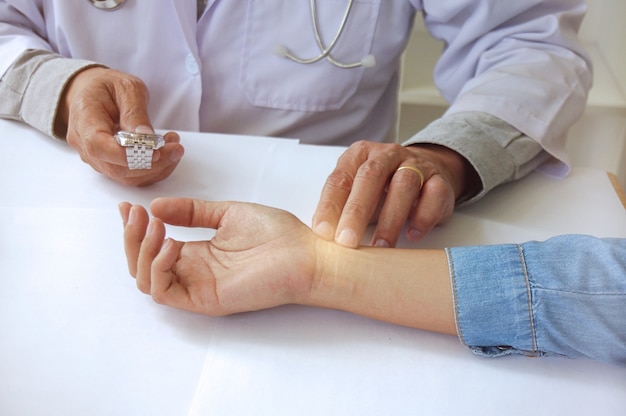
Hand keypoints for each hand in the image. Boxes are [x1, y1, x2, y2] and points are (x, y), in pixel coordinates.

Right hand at [56, 67, 183, 185]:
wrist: (92, 92)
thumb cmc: (107, 87)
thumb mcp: (126, 88)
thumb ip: (134, 112)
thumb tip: (145, 136)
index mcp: (84, 119)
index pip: (98, 147)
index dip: (127, 155)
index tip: (155, 151)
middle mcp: (85, 145)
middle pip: (117, 168)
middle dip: (152, 163)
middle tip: (177, 147)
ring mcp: (96, 159)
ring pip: (128, 177)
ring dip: (157, 167)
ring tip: (175, 146)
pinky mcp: (110, 165)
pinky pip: (133, 176)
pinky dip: (154, 169)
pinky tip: (167, 153)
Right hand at [119, 198, 318, 314]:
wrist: (305, 254)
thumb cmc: (276, 234)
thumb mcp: (227, 213)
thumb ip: (192, 211)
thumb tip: (155, 206)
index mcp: (198, 253)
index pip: (153, 246)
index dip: (136, 228)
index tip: (127, 206)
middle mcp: (193, 272)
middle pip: (142, 264)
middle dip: (131, 238)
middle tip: (133, 214)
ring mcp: (198, 287)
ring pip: (147, 280)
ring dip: (140, 252)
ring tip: (153, 226)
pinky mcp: (206, 300)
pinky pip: (165, 292)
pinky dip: (157, 268)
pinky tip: (168, 245)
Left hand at [312, 141, 478, 247]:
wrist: (428, 172)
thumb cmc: (383, 188)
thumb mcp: (357, 193)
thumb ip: (341, 209)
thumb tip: (323, 238)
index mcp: (358, 155)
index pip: (340, 179)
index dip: (330, 206)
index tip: (323, 233)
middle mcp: (386, 155)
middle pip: (369, 178)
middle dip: (357, 212)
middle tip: (348, 242)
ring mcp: (415, 165)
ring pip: (403, 185)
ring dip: (390, 219)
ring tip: (381, 246)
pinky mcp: (439, 180)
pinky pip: (433, 195)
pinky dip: (423, 217)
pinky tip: (413, 234)